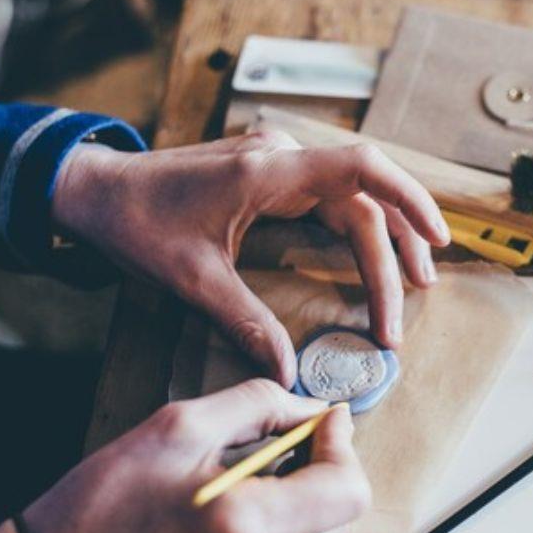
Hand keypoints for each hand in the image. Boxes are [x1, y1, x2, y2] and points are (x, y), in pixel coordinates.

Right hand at [0, 379, 369, 532]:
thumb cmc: (105, 500)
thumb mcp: (177, 426)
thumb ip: (260, 406)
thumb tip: (316, 411)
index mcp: (242, 526)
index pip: (347, 490)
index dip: (341, 448)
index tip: (325, 423)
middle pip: (341, 519)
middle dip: (324, 475)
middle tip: (288, 448)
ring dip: (304, 509)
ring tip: (252, 488)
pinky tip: (238, 525)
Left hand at [51, 132, 450, 384]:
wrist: (95, 190)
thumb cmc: (136, 224)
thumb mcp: (191, 280)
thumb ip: (246, 323)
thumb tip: (288, 372)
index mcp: (267, 172)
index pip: (360, 168)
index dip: (408, 198)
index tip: (436, 239)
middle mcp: (282, 159)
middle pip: (364, 198)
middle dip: (395, 251)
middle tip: (410, 305)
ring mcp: (279, 163)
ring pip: (354, 198)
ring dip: (386, 239)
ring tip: (412, 284)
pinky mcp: (273, 175)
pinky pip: (333, 198)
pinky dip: (360, 228)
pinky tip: (374, 256)